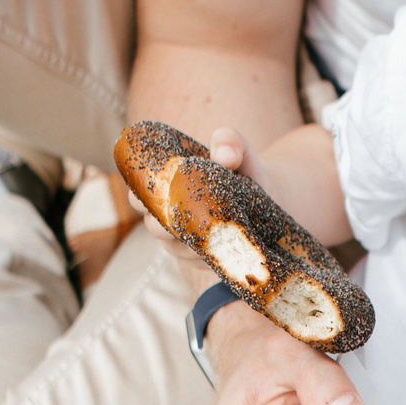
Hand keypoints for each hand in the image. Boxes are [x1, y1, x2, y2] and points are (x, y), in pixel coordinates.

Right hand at [130, 125, 251, 267]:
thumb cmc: (241, 168)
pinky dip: (209, 256)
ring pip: (176, 249)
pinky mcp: (203, 260)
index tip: (154, 194)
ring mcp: (184, 242)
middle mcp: (168, 218)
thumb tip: (225, 156)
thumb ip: (228, 141)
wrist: (267, 195)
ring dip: (188, 243)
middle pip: (153, 227)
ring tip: (210, 234)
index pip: (138, 195)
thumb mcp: (236, 148)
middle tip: (181, 219)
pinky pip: (199, 263)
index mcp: (164, 188)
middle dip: (163, 225)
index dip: (139, 196)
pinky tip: (223, 248)